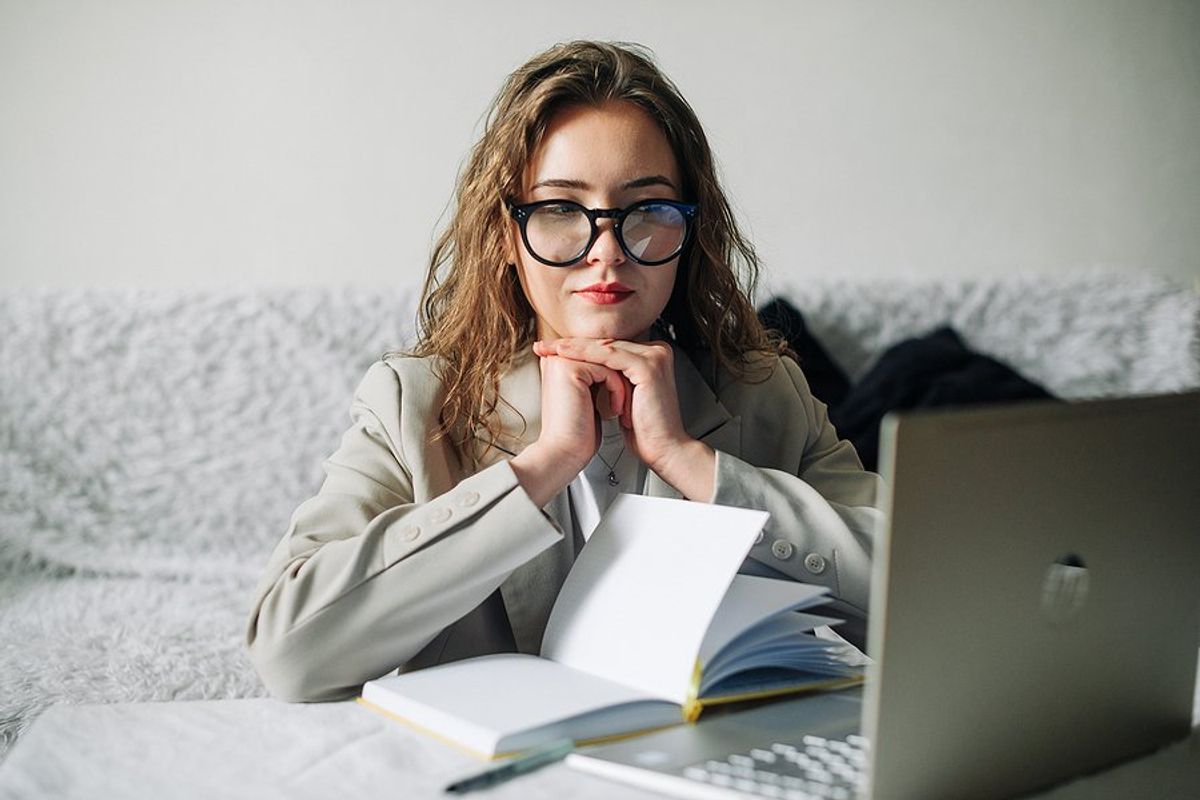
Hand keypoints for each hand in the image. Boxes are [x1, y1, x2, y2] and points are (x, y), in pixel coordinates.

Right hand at [510, 349, 628, 506]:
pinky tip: (616, 410)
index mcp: (560, 363)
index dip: (618, 374)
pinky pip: (607, 370)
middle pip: (606, 354)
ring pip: (609, 361)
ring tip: (623, 408)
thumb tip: (620, 368)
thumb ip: (597, 378)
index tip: (628, 395)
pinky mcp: (569, 369)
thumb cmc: (578, 434)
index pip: (600, 355)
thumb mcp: (591, 398)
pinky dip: (618, 390)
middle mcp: (558, 358)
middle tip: (631, 401)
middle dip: (622, 378)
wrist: (565, 453)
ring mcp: (562, 361)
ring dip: (622, 386)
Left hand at [531, 338, 714, 500]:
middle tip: (544, 346)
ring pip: (605, 347)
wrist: (664, 450)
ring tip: (549, 348)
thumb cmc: (645, 431)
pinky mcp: (649, 366)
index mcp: (651, 357)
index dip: (579, 347)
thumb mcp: (622, 397)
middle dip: (571, 344)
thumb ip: (611, 378)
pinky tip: (565, 354)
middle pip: (606, 343)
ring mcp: (655, 357)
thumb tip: (584, 368)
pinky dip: (584, 354)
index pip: (609, 347)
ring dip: (573, 347)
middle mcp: (656, 352)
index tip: (552, 350)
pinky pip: (609, 356)